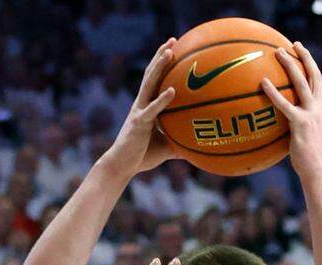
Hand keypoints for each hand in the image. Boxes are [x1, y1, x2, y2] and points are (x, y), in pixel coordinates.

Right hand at [99, 39, 177, 179]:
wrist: (121, 167)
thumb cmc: (142, 157)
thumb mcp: (166, 148)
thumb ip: (181, 143)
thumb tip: (200, 147)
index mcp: (147, 106)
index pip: (155, 80)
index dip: (162, 64)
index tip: (175, 48)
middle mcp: (142, 104)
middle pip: (151, 74)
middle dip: (161, 56)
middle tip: (173, 40)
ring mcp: (139, 111)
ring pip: (149, 84)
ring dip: (159, 66)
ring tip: (169, 51)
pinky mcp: (138, 123)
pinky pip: (152, 110)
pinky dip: (162, 100)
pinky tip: (173, 91)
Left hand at [260, 42, 321, 181]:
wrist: (315, 170)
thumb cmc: (308, 160)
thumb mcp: (306, 138)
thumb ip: (298, 125)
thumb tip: (282, 123)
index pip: (319, 83)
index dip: (312, 66)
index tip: (303, 54)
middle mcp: (320, 108)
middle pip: (313, 75)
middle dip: (304, 57)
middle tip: (293, 44)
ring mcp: (311, 114)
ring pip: (301, 82)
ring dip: (289, 65)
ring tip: (277, 52)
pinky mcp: (300, 123)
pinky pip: (284, 104)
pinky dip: (273, 92)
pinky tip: (263, 83)